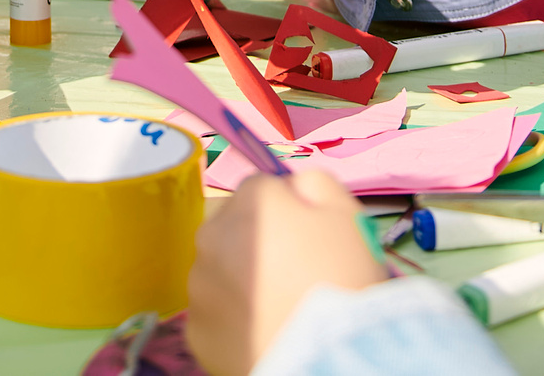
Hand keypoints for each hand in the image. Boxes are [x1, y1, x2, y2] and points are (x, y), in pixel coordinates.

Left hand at [187, 170, 384, 375]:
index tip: (308, 238)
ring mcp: (199, 288)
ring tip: (276, 306)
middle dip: (254, 239)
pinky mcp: (195, 332)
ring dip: (239, 279)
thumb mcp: (348, 217)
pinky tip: (262, 330)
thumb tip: (294, 187)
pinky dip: (232, 319)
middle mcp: (212, 237)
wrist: (325, 359)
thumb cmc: (341, 281)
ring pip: (218, 270)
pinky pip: (214, 313)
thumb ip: (316, 184)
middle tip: (291, 272)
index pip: (262, 189)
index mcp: (249, 203)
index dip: (288, 210)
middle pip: (230, 225)